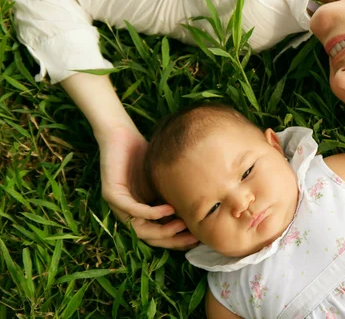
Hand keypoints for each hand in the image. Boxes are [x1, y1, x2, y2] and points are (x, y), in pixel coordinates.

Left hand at [96, 125, 198, 249]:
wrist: (121, 134)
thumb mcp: (162, 180)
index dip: (177, 240)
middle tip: (194, 238)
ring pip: (140, 229)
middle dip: (173, 240)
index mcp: (139, 212)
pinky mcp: (112, 194)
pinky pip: (133, 210)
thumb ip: (174, 196)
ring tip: (182, 225)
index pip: (158, 235)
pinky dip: (152, 213)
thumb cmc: (143, 155)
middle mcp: (127, 213)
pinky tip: (169, 209)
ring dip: (163, 230)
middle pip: (150, 237)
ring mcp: (117, 206)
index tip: (198, 239)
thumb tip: (201, 208)